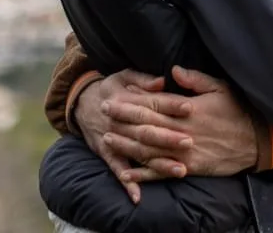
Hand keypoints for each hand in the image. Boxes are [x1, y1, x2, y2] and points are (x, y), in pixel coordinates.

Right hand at [74, 69, 191, 203]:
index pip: (152, 102)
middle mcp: (120, 121)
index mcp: (126, 99)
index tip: (190, 107)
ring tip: (180, 170)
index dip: (171, 104)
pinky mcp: (107, 154)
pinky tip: (138, 196)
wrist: (82, 104)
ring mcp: (113, 139)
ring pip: (138, 153)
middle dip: (168, 137)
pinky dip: (127, 183)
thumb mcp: (124, 75)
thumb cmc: (112, 88)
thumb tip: (162, 81)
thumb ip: (143, 78)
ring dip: (158, 164)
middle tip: (189, 142)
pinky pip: (118, 169)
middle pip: (147, 130)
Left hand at [99, 66, 259, 182]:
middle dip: (122, 120)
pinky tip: (127, 173)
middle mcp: (182, 130)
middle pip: (145, 125)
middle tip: (103, 113)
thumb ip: (194, 79)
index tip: (113, 97)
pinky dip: (143, 174)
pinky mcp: (189, 167)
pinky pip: (161, 172)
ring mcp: (184, 151)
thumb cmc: (239, 110)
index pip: (152, 104)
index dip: (131, 102)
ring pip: (148, 149)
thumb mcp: (220, 87)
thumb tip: (172, 70)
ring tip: (107, 139)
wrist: (257, 140)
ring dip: (126, 145)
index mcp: (188, 109)